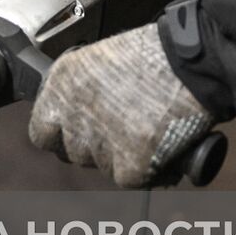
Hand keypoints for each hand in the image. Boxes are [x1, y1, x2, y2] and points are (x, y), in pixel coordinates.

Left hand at [28, 23, 213, 187]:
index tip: (80, 133)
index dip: (62, 136)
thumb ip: (83, 92)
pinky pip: (132, 179)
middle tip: (126, 128)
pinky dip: (151, 169)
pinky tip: (165, 143)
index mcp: (61, 81)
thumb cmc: (157, 55)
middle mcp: (72, 112)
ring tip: (151, 126)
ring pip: (103, 167)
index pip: (41, 131)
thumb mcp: (101, 61)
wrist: (194, 60)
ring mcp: (99, 141)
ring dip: (124, 157)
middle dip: (96, 147)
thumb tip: (79, 119)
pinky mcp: (129, 164)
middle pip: (72, 153)